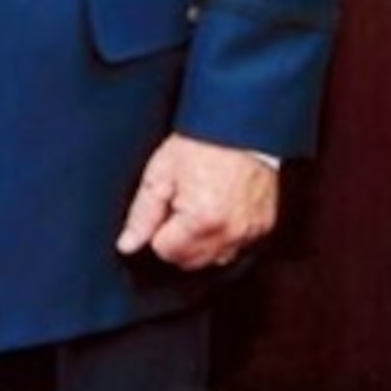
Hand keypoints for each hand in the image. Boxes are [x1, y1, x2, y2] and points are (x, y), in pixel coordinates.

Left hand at [116, 133, 278, 270]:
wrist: (239, 128)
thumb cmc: (200, 145)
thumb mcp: (160, 173)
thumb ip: (142, 214)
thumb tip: (127, 245)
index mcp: (201, 221)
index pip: (165, 251)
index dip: (157, 230)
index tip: (164, 207)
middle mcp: (230, 234)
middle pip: (190, 262)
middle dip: (177, 239)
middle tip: (179, 205)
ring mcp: (250, 233)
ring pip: (215, 260)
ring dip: (201, 243)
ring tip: (198, 207)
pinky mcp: (263, 229)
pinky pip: (237, 249)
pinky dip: (224, 238)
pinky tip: (217, 212)